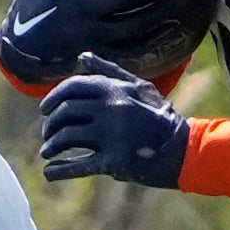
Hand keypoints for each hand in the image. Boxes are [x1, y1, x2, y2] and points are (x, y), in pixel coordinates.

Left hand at [37, 53, 189, 186]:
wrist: (184, 150)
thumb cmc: (160, 116)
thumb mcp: (140, 87)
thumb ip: (109, 72)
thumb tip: (82, 56)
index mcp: (115, 90)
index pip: (72, 87)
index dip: (52, 98)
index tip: (44, 110)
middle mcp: (111, 109)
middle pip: (65, 112)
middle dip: (50, 124)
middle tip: (47, 134)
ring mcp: (111, 136)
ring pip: (67, 137)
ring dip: (51, 146)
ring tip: (48, 152)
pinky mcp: (114, 161)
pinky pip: (78, 165)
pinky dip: (59, 170)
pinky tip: (49, 172)